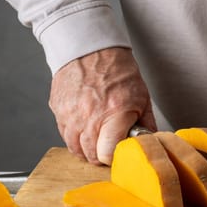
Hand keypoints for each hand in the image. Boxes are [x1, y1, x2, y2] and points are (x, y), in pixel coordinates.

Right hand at [49, 47, 155, 164]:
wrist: (91, 49)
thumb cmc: (118, 72)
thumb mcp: (142, 98)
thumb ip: (146, 125)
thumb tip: (149, 144)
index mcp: (114, 113)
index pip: (107, 153)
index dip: (114, 157)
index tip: (118, 152)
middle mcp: (89, 116)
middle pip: (91, 155)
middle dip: (101, 155)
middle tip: (108, 147)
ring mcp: (70, 114)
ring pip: (75, 148)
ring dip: (86, 149)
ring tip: (96, 140)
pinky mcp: (57, 109)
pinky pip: (64, 134)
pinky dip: (74, 137)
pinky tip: (84, 128)